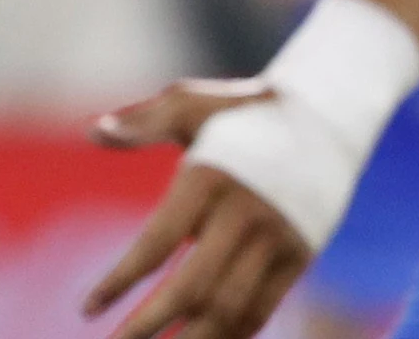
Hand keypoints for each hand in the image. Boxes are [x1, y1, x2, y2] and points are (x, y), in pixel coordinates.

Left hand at [85, 81, 313, 338]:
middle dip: (147, 325)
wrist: (330, 114)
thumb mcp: (193, 103)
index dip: (119, 281)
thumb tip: (95, 131)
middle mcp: (247, 212)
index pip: (156, 244)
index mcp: (211, 177)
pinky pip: (260, 309)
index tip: (88, 308)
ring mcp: (278, 236)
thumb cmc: (244, 110)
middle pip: (192, 288)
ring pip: (227, 309)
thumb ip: (144, 121)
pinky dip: (227, 336)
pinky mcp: (301, 254)